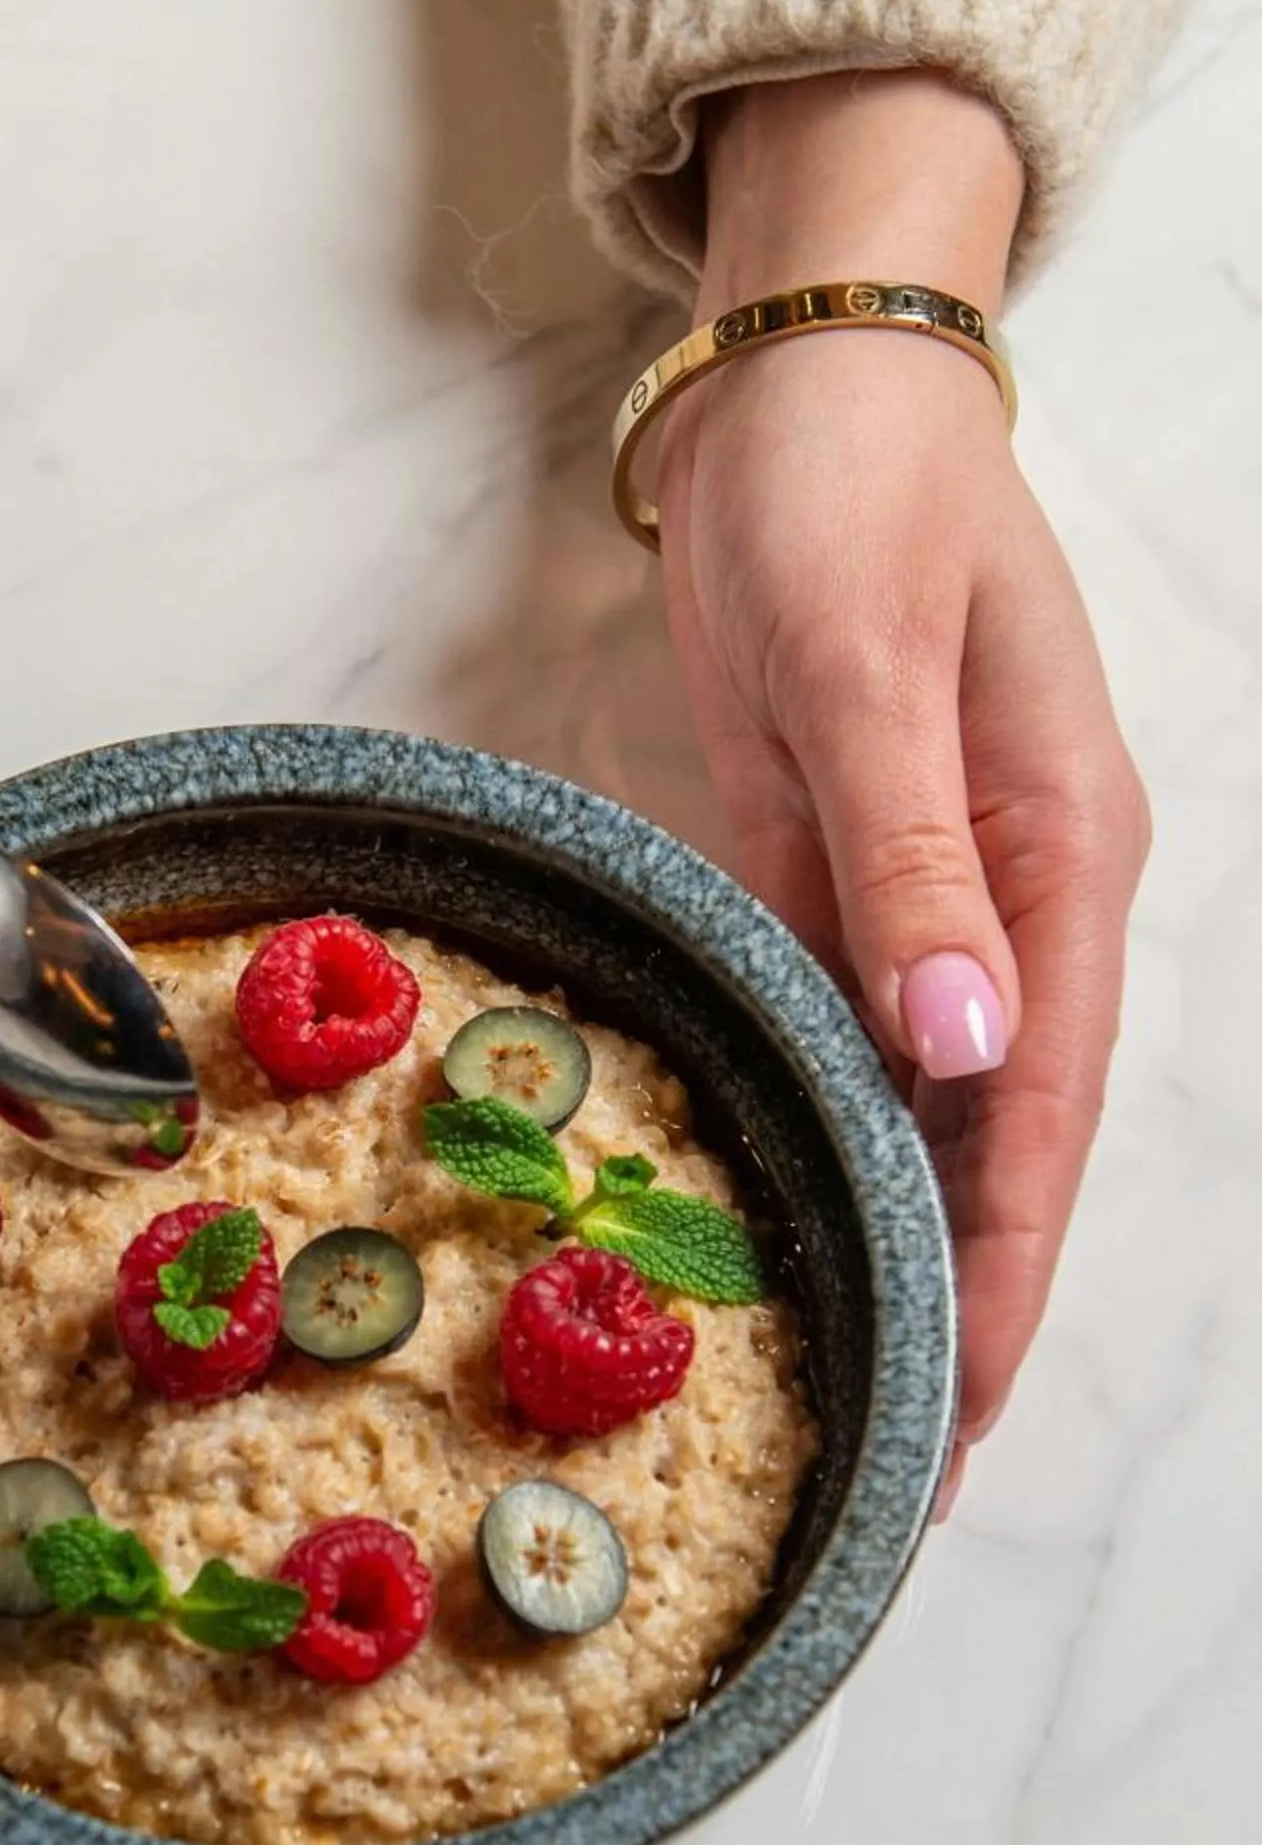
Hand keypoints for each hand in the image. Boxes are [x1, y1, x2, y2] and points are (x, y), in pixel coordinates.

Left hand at [658, 75, 1149, 1500]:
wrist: (808, 378)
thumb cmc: (849, 496)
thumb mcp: (870, 665)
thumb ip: (915, 858)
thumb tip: (965, 1044)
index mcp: (1060, 858)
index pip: (1038, 1112)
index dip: (1000, 1267)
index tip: (959, 1413)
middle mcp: (1010, 898)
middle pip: (997, 1139)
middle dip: (958, 1295)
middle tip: (895, 1466)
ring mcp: (926, 889)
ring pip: (923, 1105)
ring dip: (892, 1236)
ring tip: (841, 1384)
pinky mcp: (841, 866)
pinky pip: (842, 1031)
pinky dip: (826, 1130)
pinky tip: (784, 1215)